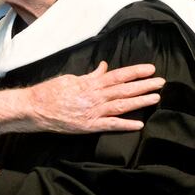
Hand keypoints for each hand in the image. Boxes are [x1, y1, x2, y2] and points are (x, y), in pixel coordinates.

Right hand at [0, 61, 164, 133]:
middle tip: (161, 82)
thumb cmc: (49, 92)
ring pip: (120, 105)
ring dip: (140, 102)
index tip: (150, 69)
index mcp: (88, 83)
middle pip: (123, 89)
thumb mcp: (69, 78)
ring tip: (156, 98)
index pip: (116, 75)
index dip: (134, 72)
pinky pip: (109, 125)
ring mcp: (91, 112)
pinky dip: (124, 124)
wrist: (34, 108)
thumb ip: (89, 76)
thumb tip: (104, 68)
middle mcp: (93, 97)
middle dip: (143, 85)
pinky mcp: (87, 126)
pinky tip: (139, 124)